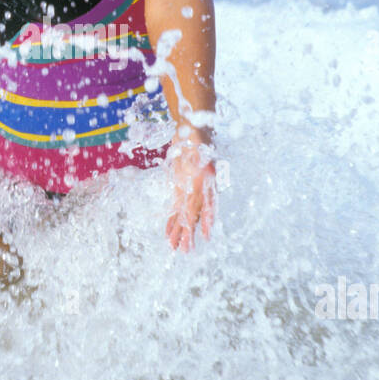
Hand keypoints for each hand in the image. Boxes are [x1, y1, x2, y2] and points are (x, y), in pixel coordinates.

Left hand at [166, 134, 217, 251]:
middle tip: (185, 251)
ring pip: (184, 214)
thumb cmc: (197, 135)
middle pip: (194, 214)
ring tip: (174, 247)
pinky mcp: (180, 187)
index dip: (205, 219)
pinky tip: (168, 232)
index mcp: (206, 181)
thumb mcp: (200, 142)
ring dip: (179, 231)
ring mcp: (190, 189)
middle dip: (189, 232)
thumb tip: (210, 169)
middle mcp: (200, 188)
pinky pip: (177, 208)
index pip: (205, 203)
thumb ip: (203, 156)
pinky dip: (172, 220)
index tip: (205, 236)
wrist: (191, 128)